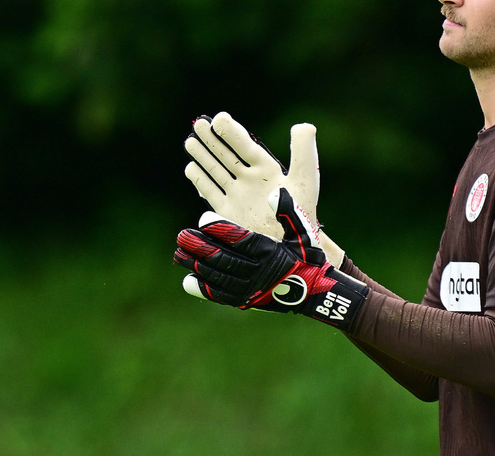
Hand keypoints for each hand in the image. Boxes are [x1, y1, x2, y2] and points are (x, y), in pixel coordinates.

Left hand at [173, 188, 367, 329]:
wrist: (316, 290)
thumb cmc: (308, 254)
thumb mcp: (303, 230)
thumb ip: (288, 211)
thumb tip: (275, 192)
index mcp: (271, 251)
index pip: (240, 238)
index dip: (220, 228)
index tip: (203, 218)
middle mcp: (259, 271)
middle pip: (223, 258)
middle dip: (200, 247)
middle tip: (181, 235)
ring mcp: (252, 288)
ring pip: (219, 276)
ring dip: (196, 265)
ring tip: (178, 254)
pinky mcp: (248, 300)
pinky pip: (222, 295)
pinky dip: (204, 288)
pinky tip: (188, 281)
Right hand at [184, 112, 317, 237]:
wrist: (291, 246)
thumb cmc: (303, 212)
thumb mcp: (306, 178)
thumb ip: (304, 151)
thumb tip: (303, 125)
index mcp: (267, 169)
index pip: (246, 146)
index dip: (232, 132)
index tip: (219, 118)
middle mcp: (250, 180)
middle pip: (227, 155)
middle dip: (212, 139)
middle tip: (199, 123)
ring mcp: (238, 195)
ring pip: (216, 170)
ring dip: (203, 156)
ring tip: (190, 140)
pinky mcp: (228, 213)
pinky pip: (211, 193)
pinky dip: (200, 181)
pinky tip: (190, 168)